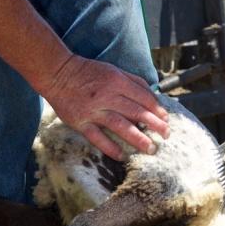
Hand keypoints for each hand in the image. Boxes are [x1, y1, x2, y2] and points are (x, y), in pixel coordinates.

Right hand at [42, 55, 169, 159]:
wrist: (57, 73)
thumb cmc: (89, 72)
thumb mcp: (113, 70)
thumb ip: (133, 81)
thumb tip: (153, 95)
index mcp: (116, 81)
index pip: (143, 97)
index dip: (157, 109)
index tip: (166, 119)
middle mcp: (107, 96)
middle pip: (135, 112)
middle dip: (154, 125)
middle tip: (166, 135)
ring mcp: (93, 110)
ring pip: (120, 126)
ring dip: (137, 139)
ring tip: (150, 148)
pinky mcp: (80, 122)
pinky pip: (97, 138)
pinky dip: (110, 147)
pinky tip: (122, 156)